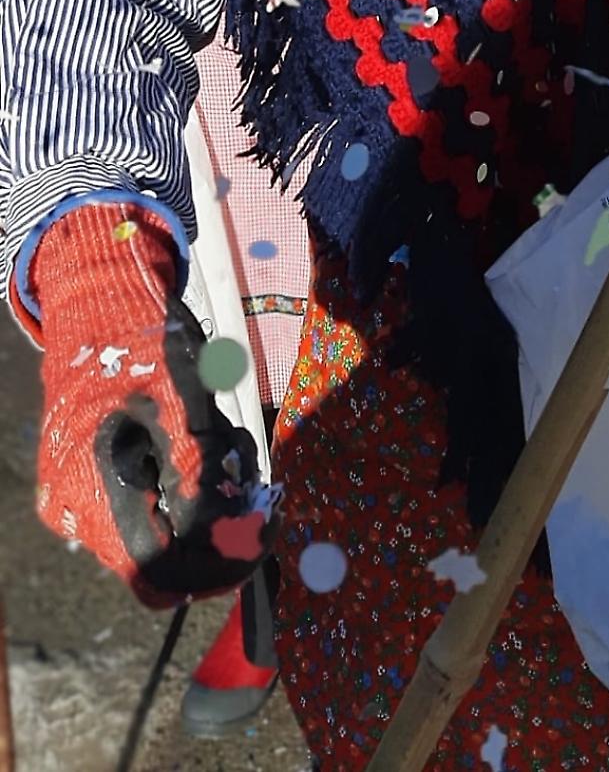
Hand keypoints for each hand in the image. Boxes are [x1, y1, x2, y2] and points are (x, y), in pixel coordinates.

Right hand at [26, 202, 269, 608]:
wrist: (103, 307)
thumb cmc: (147, 348)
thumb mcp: (189, 411)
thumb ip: (205, 483)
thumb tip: (236, 541)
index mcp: (93, 492)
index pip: (158, 572)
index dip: (216, 565)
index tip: (263, 534)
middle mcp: (75, 510)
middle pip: (160, 561)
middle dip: (215, 530)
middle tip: (251, 484)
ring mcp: (76, 500)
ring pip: (158, 536)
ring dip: (203, 505)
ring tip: (222, 444)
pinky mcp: (89, 486)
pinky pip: (145, 511)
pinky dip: (182, 489)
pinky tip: (197, 444)